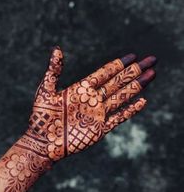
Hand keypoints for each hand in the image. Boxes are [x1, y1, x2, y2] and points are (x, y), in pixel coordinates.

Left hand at [0, 47, 155, 191]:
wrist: (42, 142)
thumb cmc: (41, 117)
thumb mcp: (46, 91)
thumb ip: (54, 71)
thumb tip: (57, 49)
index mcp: (81, 89)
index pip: (104, 73)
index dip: (118, 64)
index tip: (132, 56)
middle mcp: (92, 100)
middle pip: (117, 82)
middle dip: (134, 71)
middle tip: (150, 60)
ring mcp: (97, 115)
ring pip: (121, 97)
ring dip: (136, 87)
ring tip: (151, 75)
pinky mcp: (100, 130)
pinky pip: (118, 118)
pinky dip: (130, 110)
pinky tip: (142, 101)